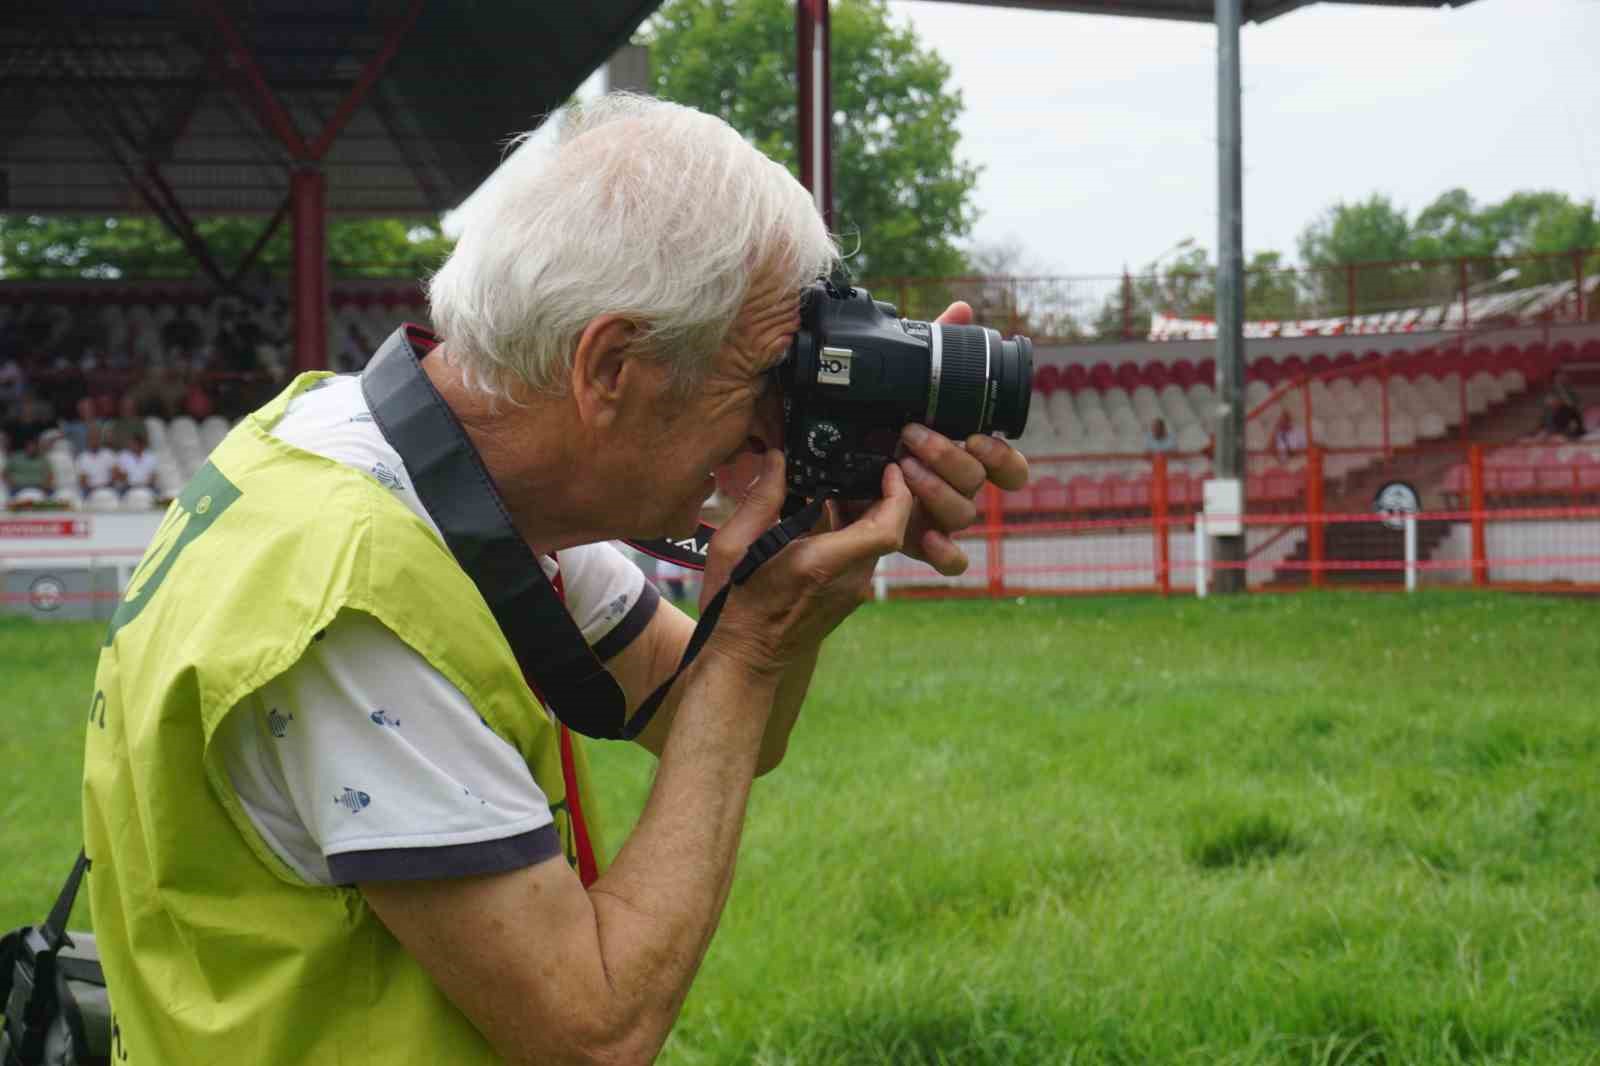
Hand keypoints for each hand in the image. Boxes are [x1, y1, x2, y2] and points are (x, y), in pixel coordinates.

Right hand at [701, 450, 910, 677]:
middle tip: (856, 465)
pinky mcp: (847, 598)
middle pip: (887, 528)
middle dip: (879, 493)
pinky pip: (862, 555)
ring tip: (835, 484)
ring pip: (876, 541)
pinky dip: (853, 530)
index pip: (886, 529)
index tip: (889, 468)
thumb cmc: (733, 605)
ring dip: (865, 511)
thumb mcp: (732, 545)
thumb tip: (778, 459)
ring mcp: (851, 592)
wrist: (744, 659)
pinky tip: (824, 515)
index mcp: (822, 564)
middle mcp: (847, 580)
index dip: (898, 495)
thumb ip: (760, 499)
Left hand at [845, 301, 1029, 575]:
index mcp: (968, 457)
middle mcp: (961, 489)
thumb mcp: (904, 389)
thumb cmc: (883, 431)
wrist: (836, 477)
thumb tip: (962, 308)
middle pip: (978, 482)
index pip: (1011, 465)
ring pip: (964, 515)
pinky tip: (925, 538)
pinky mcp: (921, 544)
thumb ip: (936, 351)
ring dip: (936, 492)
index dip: (1002, 454)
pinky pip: (951, 561)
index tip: (976, 435)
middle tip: (913, 437)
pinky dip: (945, 553)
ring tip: (900, 470)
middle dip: (949, 458)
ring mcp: (943, 519)